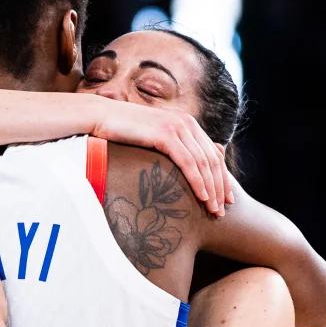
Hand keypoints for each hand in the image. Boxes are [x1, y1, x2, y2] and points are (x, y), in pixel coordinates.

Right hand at [90, 98, 231, 216]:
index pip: (213, 153)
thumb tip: (178, 169)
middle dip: (220, 187)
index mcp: (186, 123)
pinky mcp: (165, 134)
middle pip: (212, 159)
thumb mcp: (151, 139)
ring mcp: (177, 127)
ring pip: (203, 163)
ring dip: (211, 189)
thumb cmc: (122, 131)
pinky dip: (197, 181)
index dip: (222, 177)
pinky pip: (188, 162)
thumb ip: (169, 147)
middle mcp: (186, 123)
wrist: (100, 116)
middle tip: (222, 210)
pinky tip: (202, 196)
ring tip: (213, 209)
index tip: (226, 198)